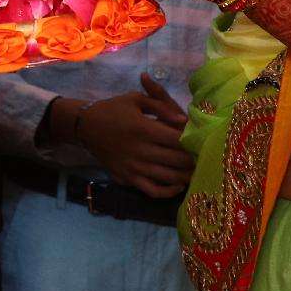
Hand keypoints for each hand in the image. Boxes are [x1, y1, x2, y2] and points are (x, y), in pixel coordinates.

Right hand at [64, 80, 196, 198]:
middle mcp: (139, 151)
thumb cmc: (114, 109)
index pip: (177, 140)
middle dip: (193, 160)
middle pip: (177, 160)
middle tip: (204, 158)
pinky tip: (177, 185)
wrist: (86, 126)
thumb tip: (184, 121)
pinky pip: (152, 191)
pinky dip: (168, 192)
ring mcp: (134, 167)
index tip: (202, 141)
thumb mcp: (136, 99)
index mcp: (143, 128)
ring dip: (186, 176)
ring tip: (196, 171)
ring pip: (169, 178)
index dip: (193, 142)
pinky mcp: (128, 178)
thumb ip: (162, 106)